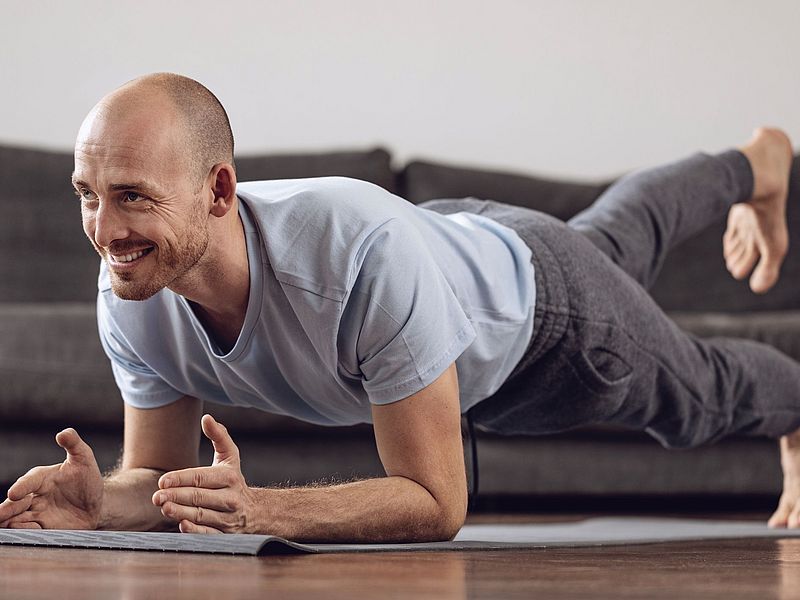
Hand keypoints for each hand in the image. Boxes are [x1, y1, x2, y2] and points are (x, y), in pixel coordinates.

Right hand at [0, 428, 103, 528]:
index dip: (22, 487)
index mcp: (40, 478)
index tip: (15, 493)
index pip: (28, 482)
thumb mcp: (84, 459)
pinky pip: (29, 531)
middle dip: (6, 509)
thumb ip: (74, 444)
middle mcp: (34, 496)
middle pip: (13, 504)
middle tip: (0, 515)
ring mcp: (36, 513)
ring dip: (11, 523)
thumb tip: (64, 432)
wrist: (97, 502)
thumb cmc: (87, 478)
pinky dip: (24, 532)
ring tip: (8, 526)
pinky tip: (25, 533)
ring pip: (16, 519)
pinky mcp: (42, 528)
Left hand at [153, 414, 258, 533]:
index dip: (181, 478)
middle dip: (177, 496)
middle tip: (156, 496)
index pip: (202, 477)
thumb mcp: (230, 457)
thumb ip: (219, 436)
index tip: (163, 480)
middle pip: (199, 497)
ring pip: (201, 515)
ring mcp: (228, 518)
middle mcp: (230, 498)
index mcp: (230, 477)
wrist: (256, 511)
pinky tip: (181, 525)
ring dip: (180, 513)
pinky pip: (208, 533)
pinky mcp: (224, 534)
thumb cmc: (234, 481)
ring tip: (164, 508)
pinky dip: (195, 530)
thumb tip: (207, 418)